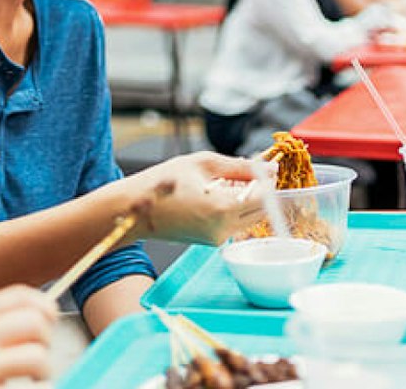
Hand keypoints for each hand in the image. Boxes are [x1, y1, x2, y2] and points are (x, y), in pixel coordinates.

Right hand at [113, 151, 267, 245]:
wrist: (135, 209)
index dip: (268, 180)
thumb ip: (241, 166)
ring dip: (247, 199)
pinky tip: (216, 194)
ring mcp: (217, 239)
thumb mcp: (204, 164)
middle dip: (260, 190)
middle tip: (247, 172)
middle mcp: (223, 229)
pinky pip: (234, 223)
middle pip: (261, 210)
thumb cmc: (163, 183)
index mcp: (223, 209)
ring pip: (249, 217)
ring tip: (225, 182)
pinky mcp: (211, 242)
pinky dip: (234, 208)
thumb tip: (269, 168)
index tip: (265, 167)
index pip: (265, 197)